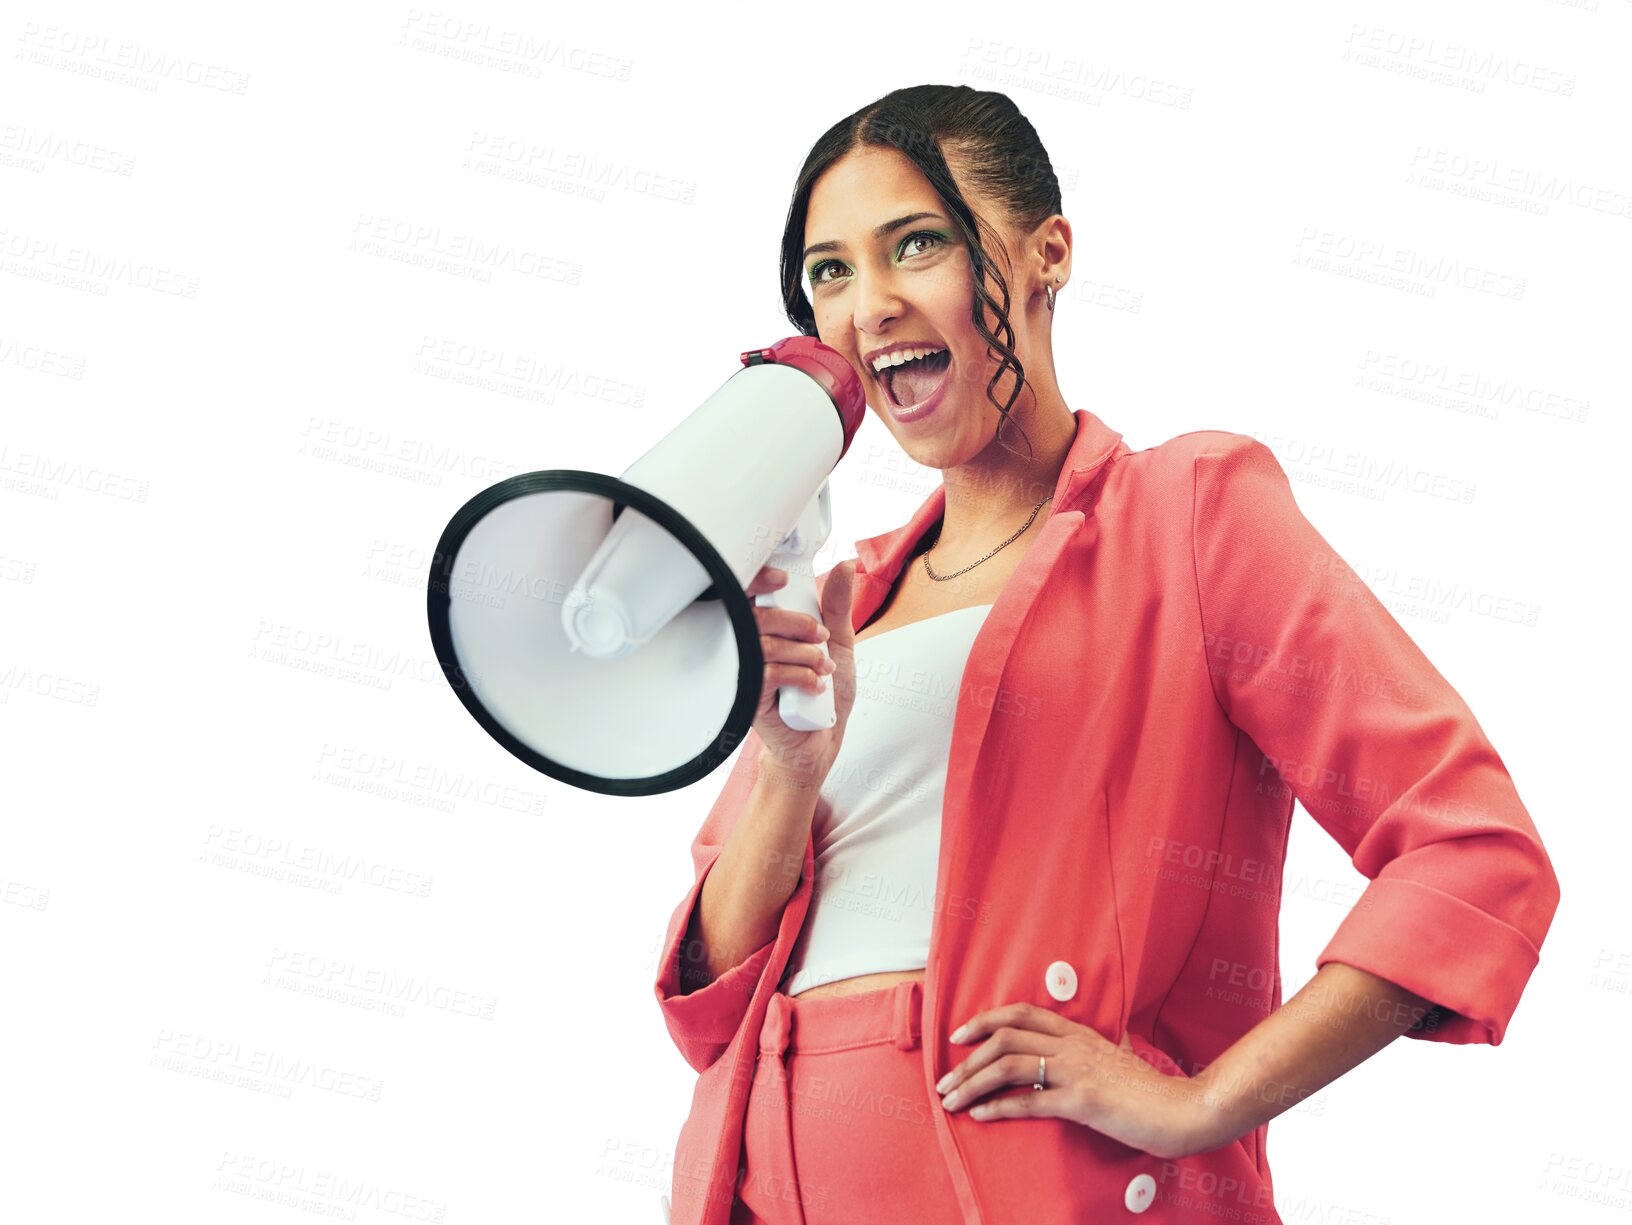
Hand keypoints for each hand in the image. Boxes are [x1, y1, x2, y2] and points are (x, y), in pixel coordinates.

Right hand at [744, 559, 857, 777]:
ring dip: (804, 654)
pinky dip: (800, 676)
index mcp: (767, 629)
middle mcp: (750, 647)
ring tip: (824, 668)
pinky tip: (815, 687)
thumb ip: (837, 607)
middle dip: (798, 623)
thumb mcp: (838, 644)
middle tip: (821, 638)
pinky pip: (768, 673)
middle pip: (757, 615)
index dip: (759, 579)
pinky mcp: (748, 697)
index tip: (783, 580)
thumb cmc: (824, 695)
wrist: (820, 743)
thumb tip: (845, 566)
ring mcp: (747, 672)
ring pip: (765, 644)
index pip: (749, 593)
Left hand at [935, 1002, 1207, 1159]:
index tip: (959, 1033)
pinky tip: (980, 1115)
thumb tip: (1109, 1038)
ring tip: (951, 1101)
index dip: (985, 1019)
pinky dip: (998, 1107)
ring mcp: (1076, 1071)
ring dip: (973, 1083)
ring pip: (1008, 1065)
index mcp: (1078, 1032)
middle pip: (1005, 1037)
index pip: (1021, 1013)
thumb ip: (1106, 1045)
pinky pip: (1029, 1100)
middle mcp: (1072, 1045)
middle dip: (967, 1059)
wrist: (1181, 1111)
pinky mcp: (1081, 1102)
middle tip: (944, 1080)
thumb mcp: (1121, 1056)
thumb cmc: (1150, 1090)